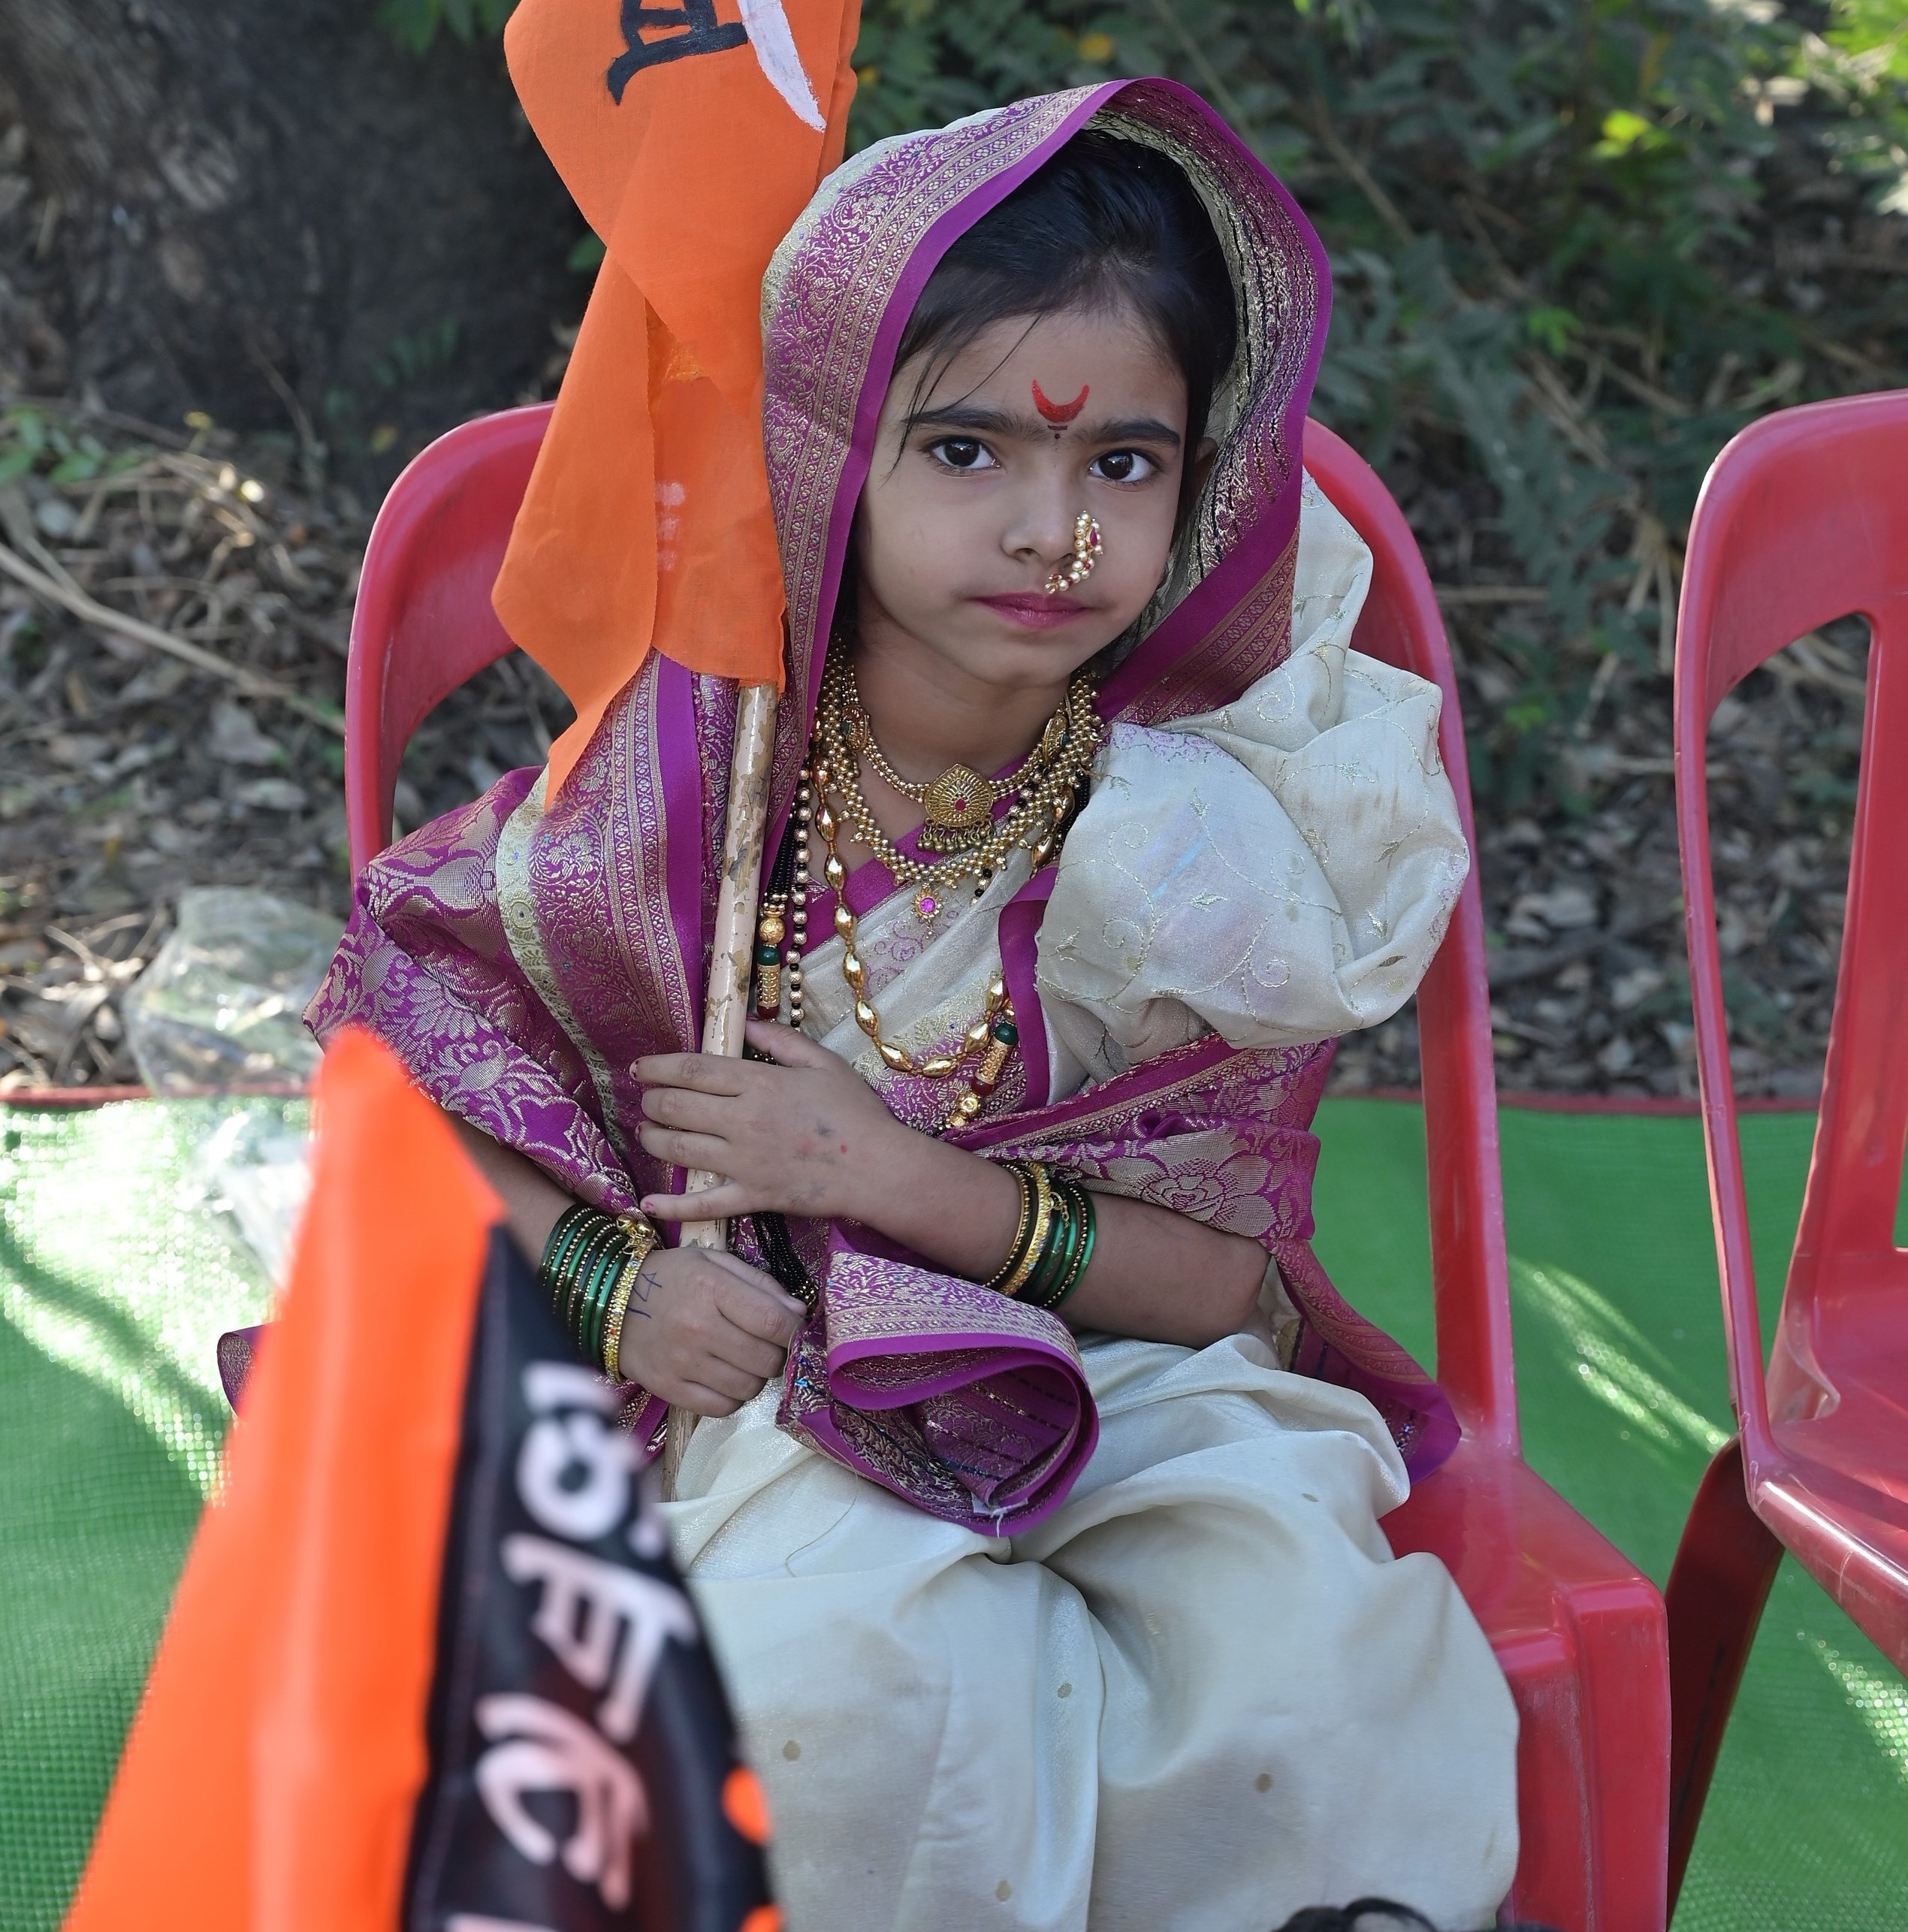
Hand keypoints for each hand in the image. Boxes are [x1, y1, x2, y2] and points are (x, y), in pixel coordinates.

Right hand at [613, 1242, 806, 1416]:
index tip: (793, 1328)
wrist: (611, 1302)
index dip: (794, 1329)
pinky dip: (732, 1397)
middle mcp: (697, 1327)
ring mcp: (681, 1362)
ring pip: (747, 1387)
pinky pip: (721, 1407)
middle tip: (765, 1345)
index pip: (773, 1321)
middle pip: (765, 1359)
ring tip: (742, 1361)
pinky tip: (724, 1379)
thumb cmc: (671, 1278)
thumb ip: (759, 1283)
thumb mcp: (714, 1262)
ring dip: (755, 1377)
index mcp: (711, 1288)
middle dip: (776, 1354)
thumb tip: (798, 1311)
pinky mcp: (668, 1388)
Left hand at [634, 1020, 916, 1225]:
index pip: (693, 1070)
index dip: (659, 1067)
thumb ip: (780, 1041)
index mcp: (759, 1083)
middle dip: (652, 1101)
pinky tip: (649, 1203)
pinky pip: (704, 1204)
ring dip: (654, 1140)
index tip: (641, 1067)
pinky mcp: (751, 1196)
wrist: (879, 1167)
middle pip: (678, 1107)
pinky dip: (673, 1206)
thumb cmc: (856, 1112)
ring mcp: (743, 1162)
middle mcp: (742, 1121)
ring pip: (681, 1150)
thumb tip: (744, 1024)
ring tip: (646, 1133)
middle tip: (645, 1099)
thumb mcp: (823, 1062)